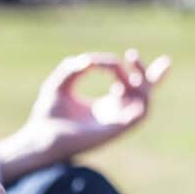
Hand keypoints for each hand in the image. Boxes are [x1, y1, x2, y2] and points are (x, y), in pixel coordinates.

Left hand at [0, 49, 170, 181]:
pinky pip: (140, 113)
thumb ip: (78, 66)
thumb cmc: (48, 113)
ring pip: (144, 103)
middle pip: (144, 96)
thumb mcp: (61, 82)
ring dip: (142, 82)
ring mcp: (116, 124)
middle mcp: (113, 116)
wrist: (40, 137)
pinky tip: (121, 84)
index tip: (125, 56)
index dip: (137, 71)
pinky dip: (139, 96)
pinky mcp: (117, 130)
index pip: (130, 90)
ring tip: (123, 66)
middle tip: (148, 57)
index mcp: (103, 107)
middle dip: (153, 77)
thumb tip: (97, 61)